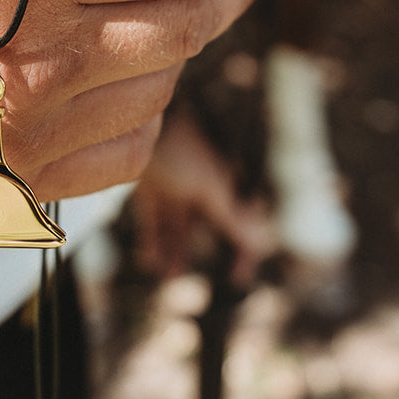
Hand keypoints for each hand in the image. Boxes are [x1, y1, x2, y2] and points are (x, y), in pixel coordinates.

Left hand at [132, 110, 278, 287]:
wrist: (135, 117)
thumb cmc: (176, 146)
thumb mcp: (207, 185)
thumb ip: (232, 215)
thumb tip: (264, 243)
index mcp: (222, 182)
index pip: (242, 221)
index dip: (245, 250)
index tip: (238, 277)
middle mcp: (201, 185)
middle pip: (209, 226)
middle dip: (206, 251)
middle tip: (193, 280)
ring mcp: (175, 185)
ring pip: (179, 227)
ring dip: (175, 252)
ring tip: (168, 276)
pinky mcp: (150, 185)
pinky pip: (154, 219)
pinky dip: (153, 240)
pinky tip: (148, 260)